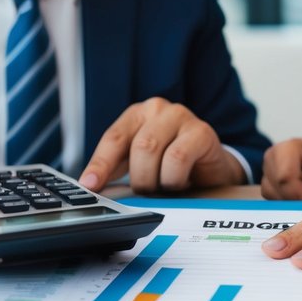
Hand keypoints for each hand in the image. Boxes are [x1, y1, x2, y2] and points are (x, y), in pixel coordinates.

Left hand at [78, 98, 244, 192]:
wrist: (211, 168)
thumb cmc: (171, 163)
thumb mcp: (140, 162)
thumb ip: (117, 168)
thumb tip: (92, 185)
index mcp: (137, 115)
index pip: (113, 138)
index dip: (100, 163)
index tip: (90, 185)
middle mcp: (157, 109)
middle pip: (137, 146)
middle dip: (139, 177)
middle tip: (146, 191)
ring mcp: (181, 116)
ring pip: (154, 151)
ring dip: (156, 179)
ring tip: (164, 186)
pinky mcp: (201, 131)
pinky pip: (178, 158)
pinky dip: (175, 178)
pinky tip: (181, 182)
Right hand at [260, 137, 301, 201]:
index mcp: (295, 147)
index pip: (284, 172)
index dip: (298, 194)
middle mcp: (275, 157)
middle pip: (273, 186)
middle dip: (296, 202)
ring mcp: (269, 173)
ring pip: (271, 197)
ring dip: (292, 207)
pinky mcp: (270, 188)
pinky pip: (272, 204)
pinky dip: (289, 210)